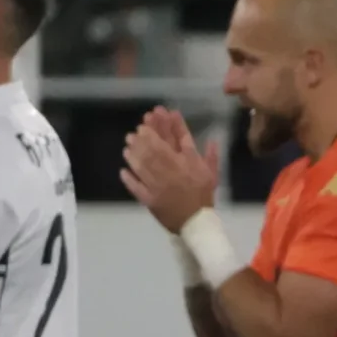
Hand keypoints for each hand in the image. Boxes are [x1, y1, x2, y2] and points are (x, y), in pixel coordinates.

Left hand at [119, 106, 220, 231]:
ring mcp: (158, 185)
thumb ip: (212, 157)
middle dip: (147, 135)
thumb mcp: (212, 175)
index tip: (161, 112)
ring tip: (128, 143)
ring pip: (143, 164)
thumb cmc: (204, 197)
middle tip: (139, 128)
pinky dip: (129, 178)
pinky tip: (123, 170)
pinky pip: (136, 187)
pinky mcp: (149, 198)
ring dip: (135, 152)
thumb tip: (213, 139)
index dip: (170, 124)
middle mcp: (172, 171)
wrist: (197, 224)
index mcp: (188, 164)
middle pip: (157, 149)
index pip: (179, 139)